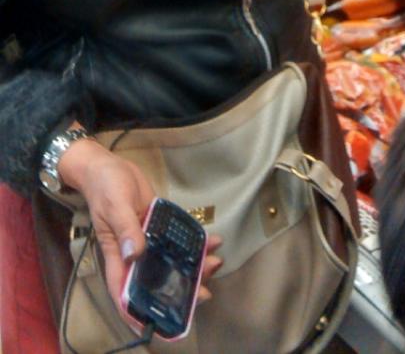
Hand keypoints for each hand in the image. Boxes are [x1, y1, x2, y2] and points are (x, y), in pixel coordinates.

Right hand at [58, 138, 222, 314]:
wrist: (107, 165)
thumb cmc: (104, 187)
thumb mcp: (114, 206)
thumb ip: (126, 229)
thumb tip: (134, 254)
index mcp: (118, 257)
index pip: (126, 293)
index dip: (140, 313)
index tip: (162, 324)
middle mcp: (134, 254)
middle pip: (156, 280)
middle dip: (180, 289)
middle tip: (205, 291)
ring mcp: (148, 239)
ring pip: (171, 260)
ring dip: (192, 265)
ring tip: (215, 262)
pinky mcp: (158, 224)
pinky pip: (177, 237)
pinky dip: (194, 241)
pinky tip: (213, 240)